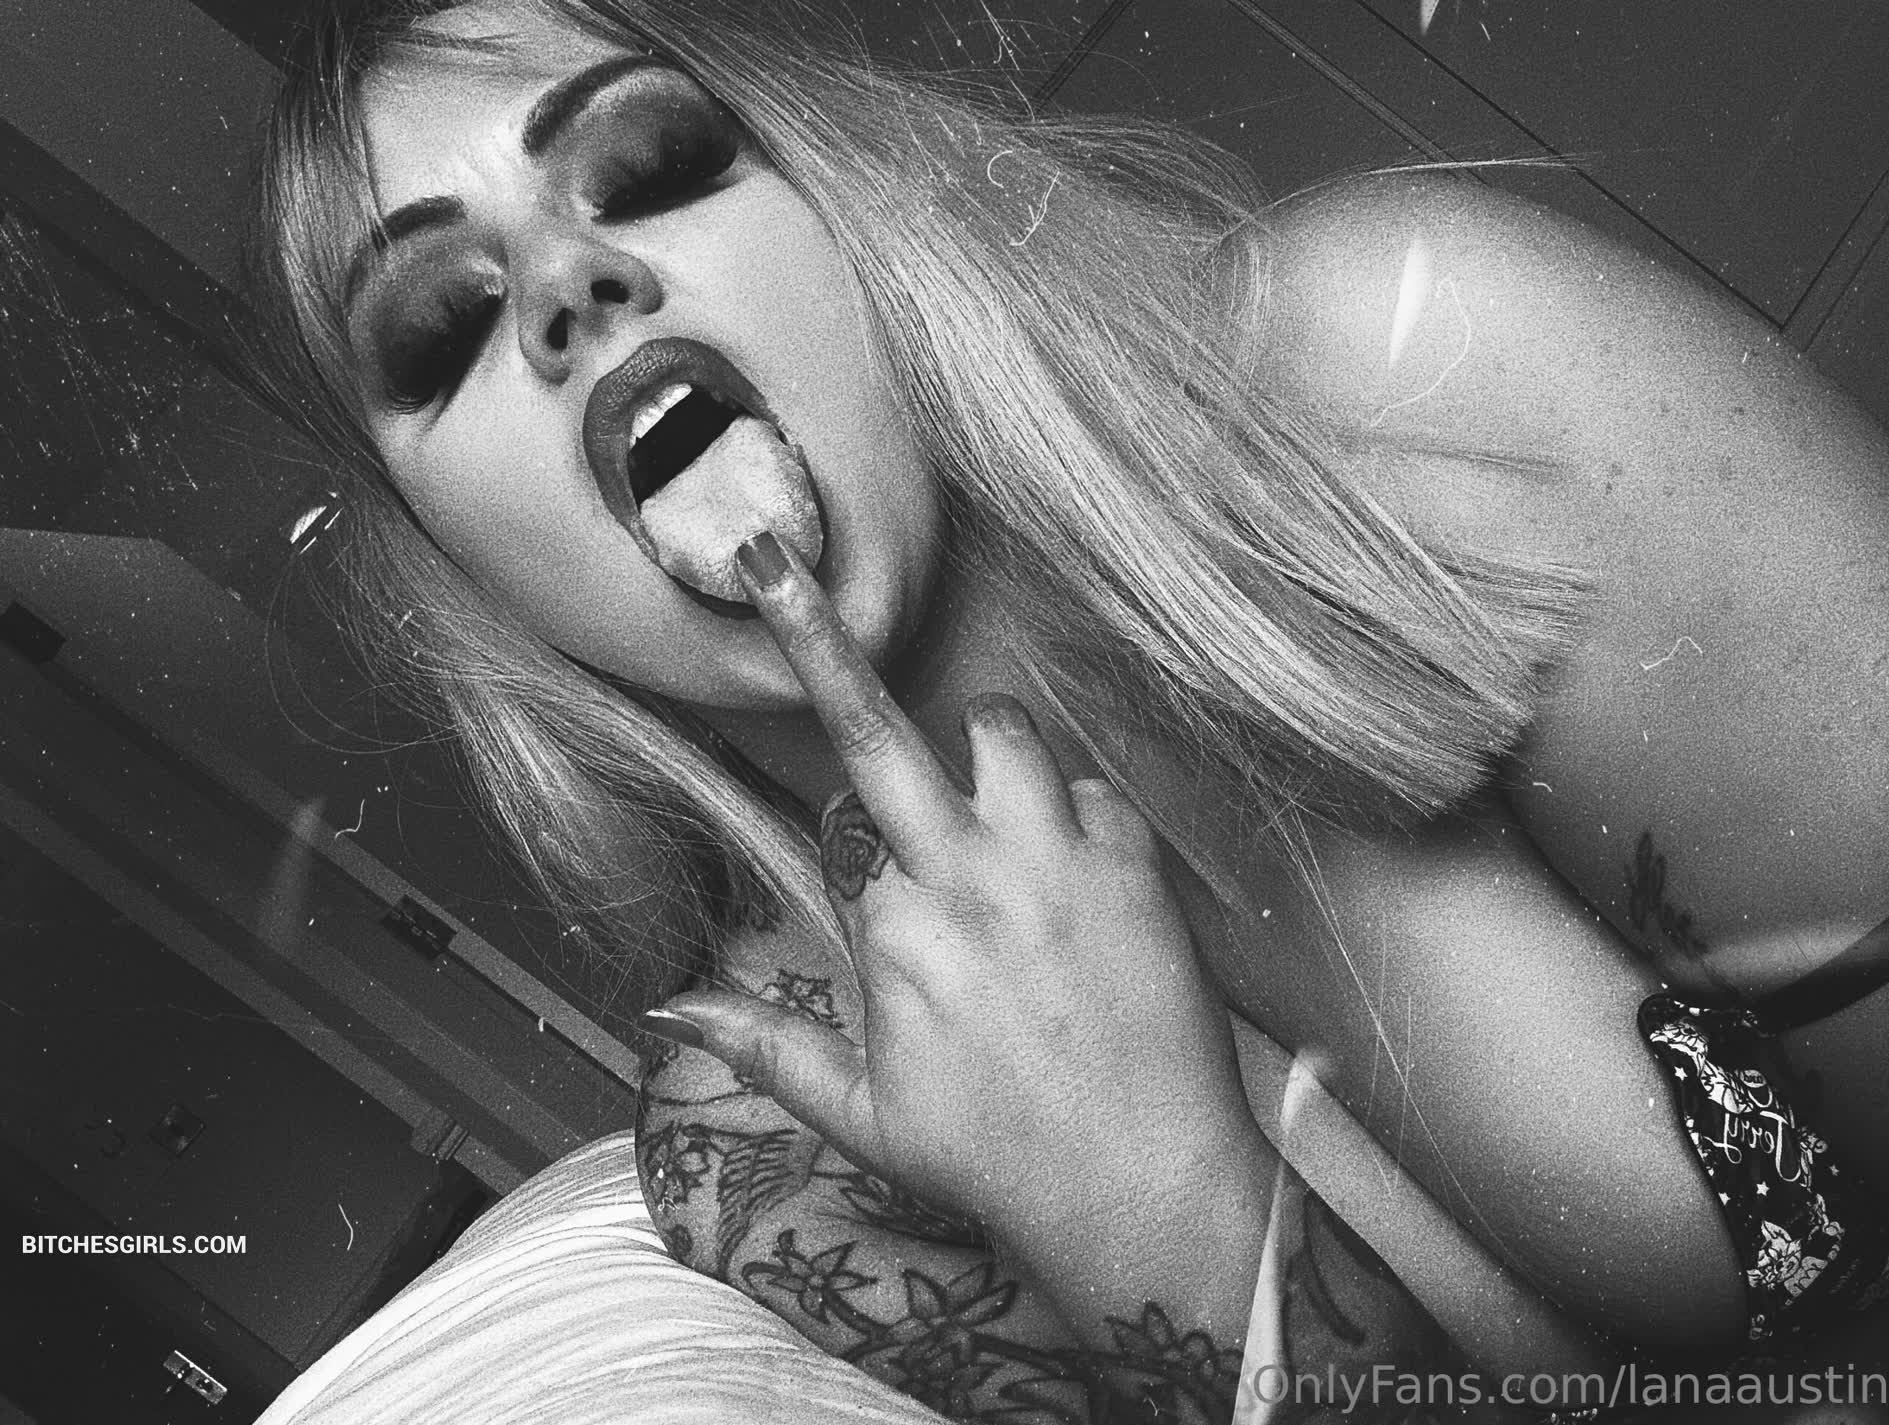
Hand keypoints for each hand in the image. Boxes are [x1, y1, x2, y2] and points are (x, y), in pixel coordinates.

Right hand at [645, 532, 1269, 1262]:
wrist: (1138, 1187)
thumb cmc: (995, 1155)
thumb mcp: (859, 1111)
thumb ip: (763, 1046)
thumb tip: (664, 1010)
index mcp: (889, 930)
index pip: (843, 821)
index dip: (858, 833)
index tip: (866, 848)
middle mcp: (961, 876)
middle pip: (877, 731)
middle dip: (815, 639)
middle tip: (774, 566)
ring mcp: (1052, 862)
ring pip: (1005, 734)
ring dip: (991, 746)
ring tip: (1000, 799)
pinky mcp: (1132, 865)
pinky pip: (1097, 790)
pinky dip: (1084, 816)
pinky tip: (1084, 881)